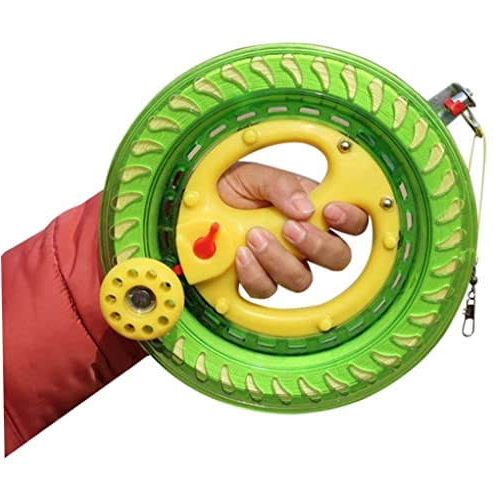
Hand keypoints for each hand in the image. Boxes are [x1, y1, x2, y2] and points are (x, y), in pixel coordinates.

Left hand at [217, 162, 368, 297]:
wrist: (197, 206)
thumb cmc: (231, 187)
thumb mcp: (255, 175)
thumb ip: (281, 186)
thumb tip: (305, 209)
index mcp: (312, 210)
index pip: (352, 222)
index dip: (350, 219)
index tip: (329, 211)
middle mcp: (303, 241)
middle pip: (336, 258)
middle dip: (316, 246)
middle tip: (289, 228)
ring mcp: (282, 263)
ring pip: (302, 279)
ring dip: (280, 260)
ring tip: (254, 236)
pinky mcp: (257, 279)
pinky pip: (267, 289)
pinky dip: (254, 274)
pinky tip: (240, 255)